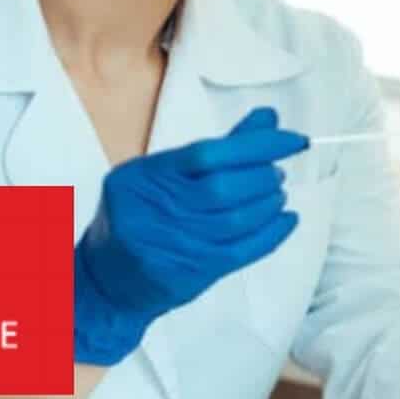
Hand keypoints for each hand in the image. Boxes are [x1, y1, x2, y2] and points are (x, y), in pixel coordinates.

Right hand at [72, 106, 307, 363]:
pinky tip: (286, 220)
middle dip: (261, 176)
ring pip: (236, 220)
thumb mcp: (163, 173)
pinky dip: (272, 234)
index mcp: (147, 176)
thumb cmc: (140, 216)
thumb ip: (218, 147)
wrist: (108, 279)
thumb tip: (268, 119)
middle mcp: (156, 209)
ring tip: (277, 194)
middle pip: (223, 188)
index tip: (290, 140)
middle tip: (277, 171)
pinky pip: (243, 251)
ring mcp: (174, 243)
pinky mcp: (193, 271)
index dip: (256, 145)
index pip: (208, 153)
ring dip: (268, 203)